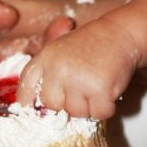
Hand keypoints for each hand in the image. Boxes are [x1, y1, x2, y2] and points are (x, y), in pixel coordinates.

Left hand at [16, 15, 140, 118]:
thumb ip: (49, 74)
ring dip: (88, 106)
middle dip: (67, 103)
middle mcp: (58, 68)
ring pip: (76, 112)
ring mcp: (78, 79)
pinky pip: (98, 114)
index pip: (26, 86)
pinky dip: (106, 108)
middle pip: (52, 105)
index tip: (31, 112)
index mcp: (45, 57)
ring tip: (96, 85)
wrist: (120, 33)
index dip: (26, 103)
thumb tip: (44, 107)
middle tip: (81, 89)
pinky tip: (108, 90)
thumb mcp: (61, 51)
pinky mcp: (99, 89)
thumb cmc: (92, 44)